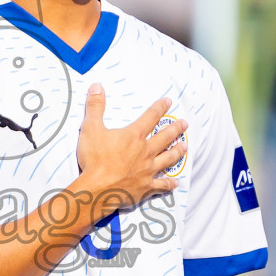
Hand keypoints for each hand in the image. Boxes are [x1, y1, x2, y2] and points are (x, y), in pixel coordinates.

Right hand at [75, 86, 185, 218]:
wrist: (97, 189)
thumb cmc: (94, 159)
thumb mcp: (90, 128)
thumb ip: (95, 107)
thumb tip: (97, 87)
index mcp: (134, 136)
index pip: (150, 117)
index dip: (160, 108)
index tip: (168, 102)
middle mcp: (145, 151)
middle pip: (165, 137)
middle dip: (175, 129)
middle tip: (184, 124)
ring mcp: (148, 170)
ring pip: (168, 159)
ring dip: (177, 152)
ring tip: (184, 147)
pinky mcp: (146, 187)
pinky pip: (162, 185)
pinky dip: (169, 184)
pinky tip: (176, 183)